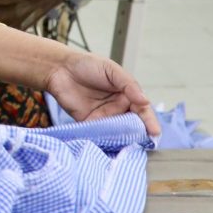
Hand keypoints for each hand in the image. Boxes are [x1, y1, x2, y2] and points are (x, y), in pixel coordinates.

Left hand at [45, 51, 159, 136]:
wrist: (59, 68)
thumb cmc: (86, 65)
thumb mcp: (111, 70)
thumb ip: (128, 85)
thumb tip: (145, 101)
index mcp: (127, 94)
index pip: (142, 110)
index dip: (149, 121)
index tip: (154, 132)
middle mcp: (118, 107)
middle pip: (133, 124)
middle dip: (139, 134)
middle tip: (144, 144)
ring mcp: (103, 116)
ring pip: (118, 132)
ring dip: (123, 139)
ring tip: (129, 147)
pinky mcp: (88, 122)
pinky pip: (99, 134)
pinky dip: (105, 140)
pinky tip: (110, 146)